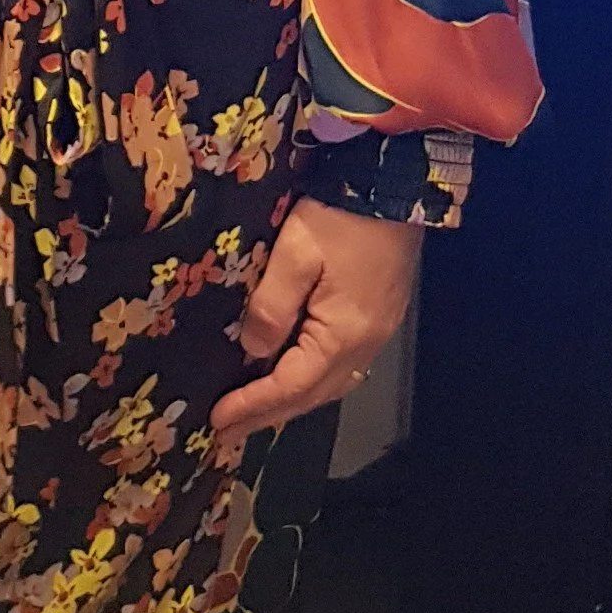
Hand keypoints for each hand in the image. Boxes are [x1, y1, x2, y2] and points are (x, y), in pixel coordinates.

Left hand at [212, 197, 420, 454]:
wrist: (394, 183)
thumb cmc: (340, 215)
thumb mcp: (295, 253)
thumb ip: (271, 306)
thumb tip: (252, 349)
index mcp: (343, 334)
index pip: (291, 385)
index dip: (253, 406)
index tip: (217, 420)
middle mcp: (366, 343)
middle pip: (313, 395)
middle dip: (269, 415)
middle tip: (227, 429)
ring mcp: (378, 331)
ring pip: (331, 384)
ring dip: (292, 401)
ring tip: (255, 411)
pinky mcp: (380, 316)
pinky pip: (342, 366)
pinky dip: (312, 380)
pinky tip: (294, 376)